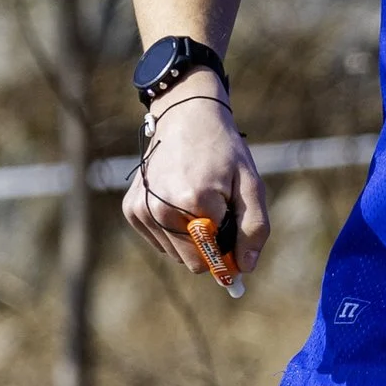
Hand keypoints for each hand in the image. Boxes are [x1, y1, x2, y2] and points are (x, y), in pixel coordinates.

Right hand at [125, 84, 271, 279]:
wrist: (186, 117)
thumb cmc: (224, 152)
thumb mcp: (250, 186)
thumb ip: (253, 229)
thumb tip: (245, 268)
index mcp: (192, 203)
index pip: (211, 259)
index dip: (227, 254)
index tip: (235, 245)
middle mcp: (160, 209)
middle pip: (192, 262)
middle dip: (209, 245)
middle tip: (218, 214)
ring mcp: (141, 210)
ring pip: (174, 254)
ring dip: (190, 237)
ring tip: (197, 201)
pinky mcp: (131, 210)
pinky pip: (158, 241)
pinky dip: (172, 230)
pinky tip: (178, 201)